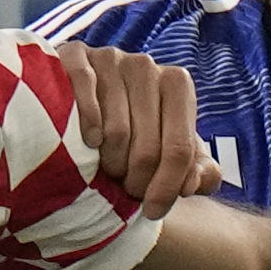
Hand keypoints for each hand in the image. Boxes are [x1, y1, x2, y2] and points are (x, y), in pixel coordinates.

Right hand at [54, 41, 221, 213]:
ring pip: (115, 132)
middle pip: (148, 147)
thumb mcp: (168, 151)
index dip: (168, 187)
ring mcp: (109, 58)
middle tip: (125, 191)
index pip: (181, 148)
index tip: (153, 212)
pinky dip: (87, 129)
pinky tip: (88, 143)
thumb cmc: (131, 130)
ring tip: (104, 170)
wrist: (77, 97)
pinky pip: (85, 100)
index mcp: (177, 83)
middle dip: (137, 181)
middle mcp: (146, 65)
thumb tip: (196, 183)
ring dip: (109, 164)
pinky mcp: (73, 57)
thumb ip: (197, 171)